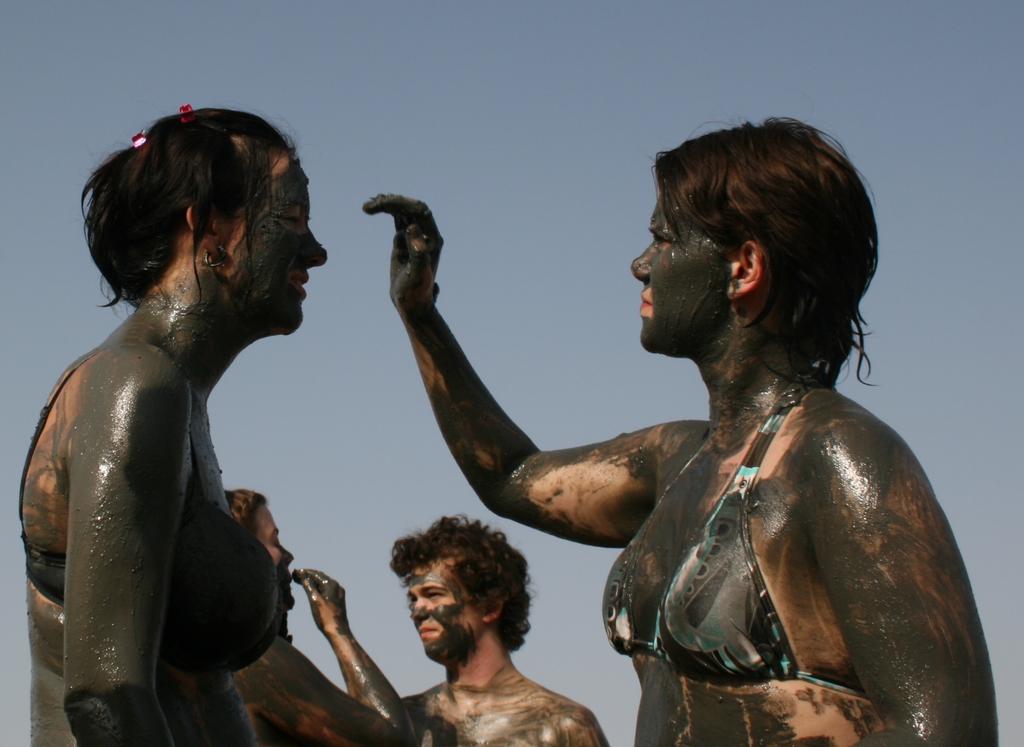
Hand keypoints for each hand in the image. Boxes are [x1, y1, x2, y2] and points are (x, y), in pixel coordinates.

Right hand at [293, 568, 350, 636]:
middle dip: (308, 576)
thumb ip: (308, 585)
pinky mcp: (337, 601)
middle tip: (296, 576)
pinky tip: (311, 592)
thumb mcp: (314, 599)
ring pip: (323, 584)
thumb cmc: (325, 616)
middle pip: (320, 578)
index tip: (295, 571)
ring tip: (301, 582)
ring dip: (312, 582)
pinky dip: (317, 588)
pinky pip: (326, 590)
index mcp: (332, 584)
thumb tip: (302, 573)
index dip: (305, 572)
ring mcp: (338, 594)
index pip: (316, 574)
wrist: (338, 631)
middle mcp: (337, 587)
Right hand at [363, 194, 443, 315]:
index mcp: (432, 239)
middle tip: (370, 206)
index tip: (383, 205)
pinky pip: (396, 219)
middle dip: (391, 202)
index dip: (402, 204)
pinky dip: (385, 211)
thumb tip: (412, 227)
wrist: (412, 304)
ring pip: (402, 211)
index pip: (419, 211)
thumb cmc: (416, 293)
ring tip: (368, 206)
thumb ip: (418, 252)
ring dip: (386, 204)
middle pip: (410, 208)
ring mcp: (414, 236)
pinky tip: (372, 208)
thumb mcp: (417, 275)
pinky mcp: (404, 241)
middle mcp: (425, 234)